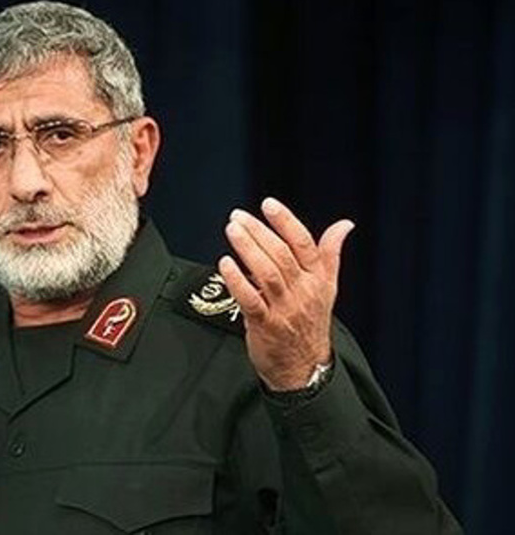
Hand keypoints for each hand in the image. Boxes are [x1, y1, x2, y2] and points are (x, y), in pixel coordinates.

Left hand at [217, 197, 353, 390]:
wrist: (305, 367)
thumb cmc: (311, 322)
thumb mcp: (327, 287)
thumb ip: (330, 253)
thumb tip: (345, 224)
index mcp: (318, 279)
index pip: (304, 244)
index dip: (286, 222)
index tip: (269, 204)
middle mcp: (303, 292)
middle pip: (281, 255)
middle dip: (259, 232)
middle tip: (238, 216)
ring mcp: (284, 309)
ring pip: (267, 273)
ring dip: (248, 250)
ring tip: (233, 231)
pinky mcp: (265, 325)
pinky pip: (251, 300)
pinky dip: (237, 280)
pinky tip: (225, 263)